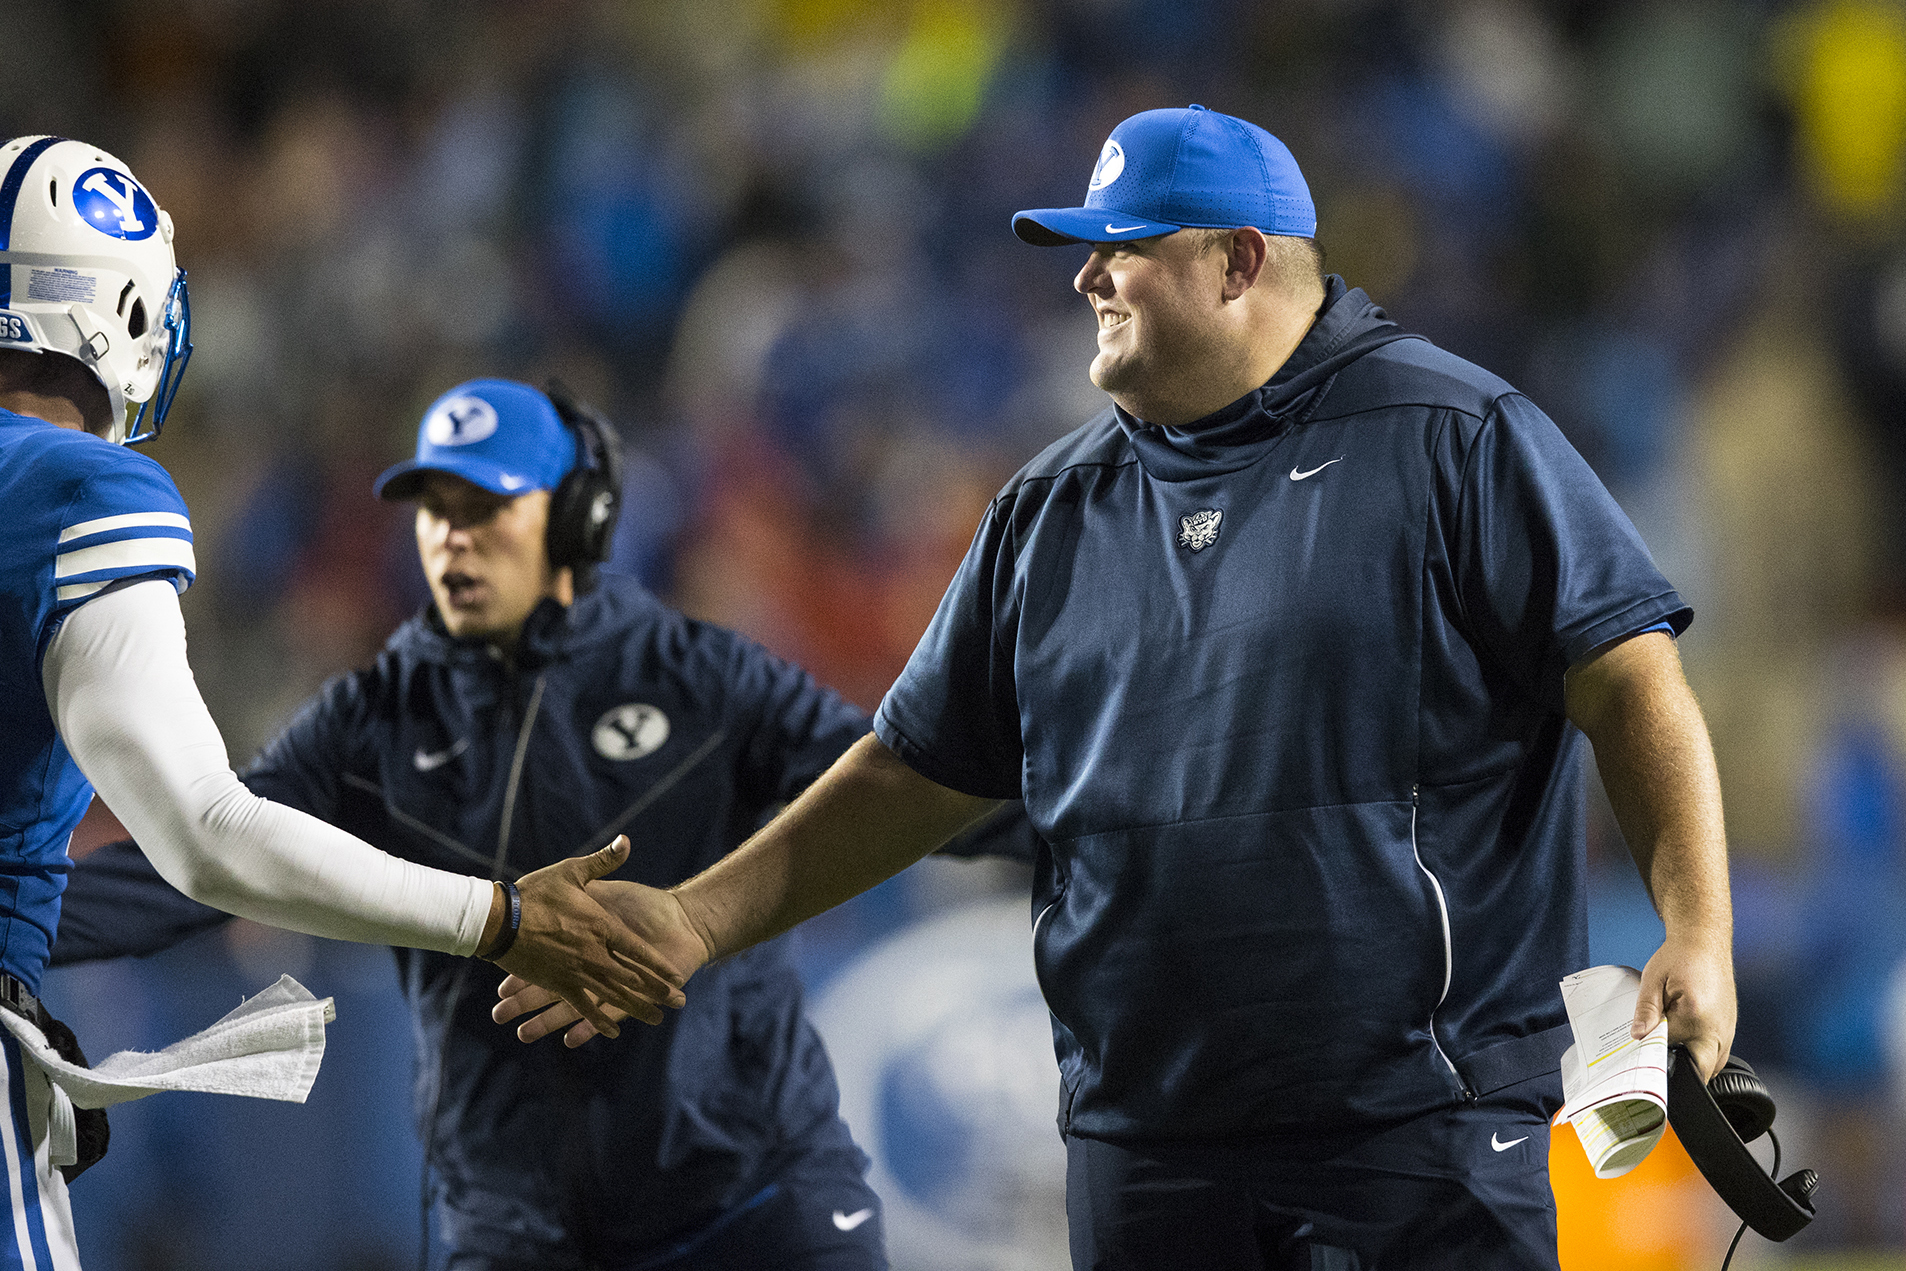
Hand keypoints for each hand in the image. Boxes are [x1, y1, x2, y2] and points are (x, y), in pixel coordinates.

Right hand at [489, 837, 688, 1036]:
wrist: (499, 919)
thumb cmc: (536, 892)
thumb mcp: (572, 872)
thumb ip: (603, 861)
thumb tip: (626, 842)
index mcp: (601, 926)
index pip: (638, 951)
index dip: (658, 965)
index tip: (676, 976)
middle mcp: (594, 953)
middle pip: (632, 978)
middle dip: (656, 991)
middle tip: (677, 1002)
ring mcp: (577, 972)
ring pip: (613, 995)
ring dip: (636, 1008)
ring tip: (656, 1019)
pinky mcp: (558, 984)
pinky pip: (582, 1006)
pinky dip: (597, 1021)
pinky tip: (613, 1031)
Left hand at [1631, 933, 1735, 1082]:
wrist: (1704, 940)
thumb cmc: (1680, 956)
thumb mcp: (1653, 979)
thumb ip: (1645, 1011)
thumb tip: (1638, 1036)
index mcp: (1696, 1017)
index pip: (1670, 1050)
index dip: (1654, 1052)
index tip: (1643, 1048)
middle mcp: (1717, 1028)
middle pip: (1700, 1071)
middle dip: (1680, 1069)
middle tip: (1659, 1056)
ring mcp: (1728, 1030)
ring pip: (1713, 1066)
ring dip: (1693, 1062)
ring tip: (1673, 1042)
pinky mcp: (1731, 1028)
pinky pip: (1719, 1053)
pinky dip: (1703, 1053)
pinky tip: (1687, 1038)